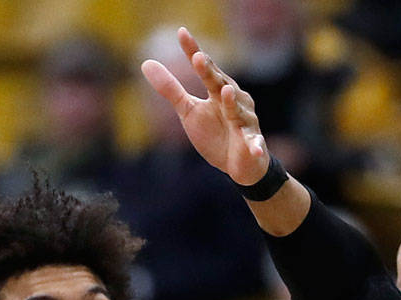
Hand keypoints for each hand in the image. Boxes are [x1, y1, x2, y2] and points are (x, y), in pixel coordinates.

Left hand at [141, 26, 269, 185]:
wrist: (238, 164)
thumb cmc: (214, 133)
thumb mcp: (188, 111)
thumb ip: (171, 89)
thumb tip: (146, 62)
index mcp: (217, 91)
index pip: (204, 68)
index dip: (192, 51)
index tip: (182, 33)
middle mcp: (234, 101)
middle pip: (220, 84)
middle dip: (210, 73)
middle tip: (198, 58)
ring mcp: (245, 121)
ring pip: (237, 110)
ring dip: (232, 102)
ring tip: (225, 92)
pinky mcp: (252, 143)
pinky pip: (254, 143)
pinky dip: (255, 144)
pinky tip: (254, 147)